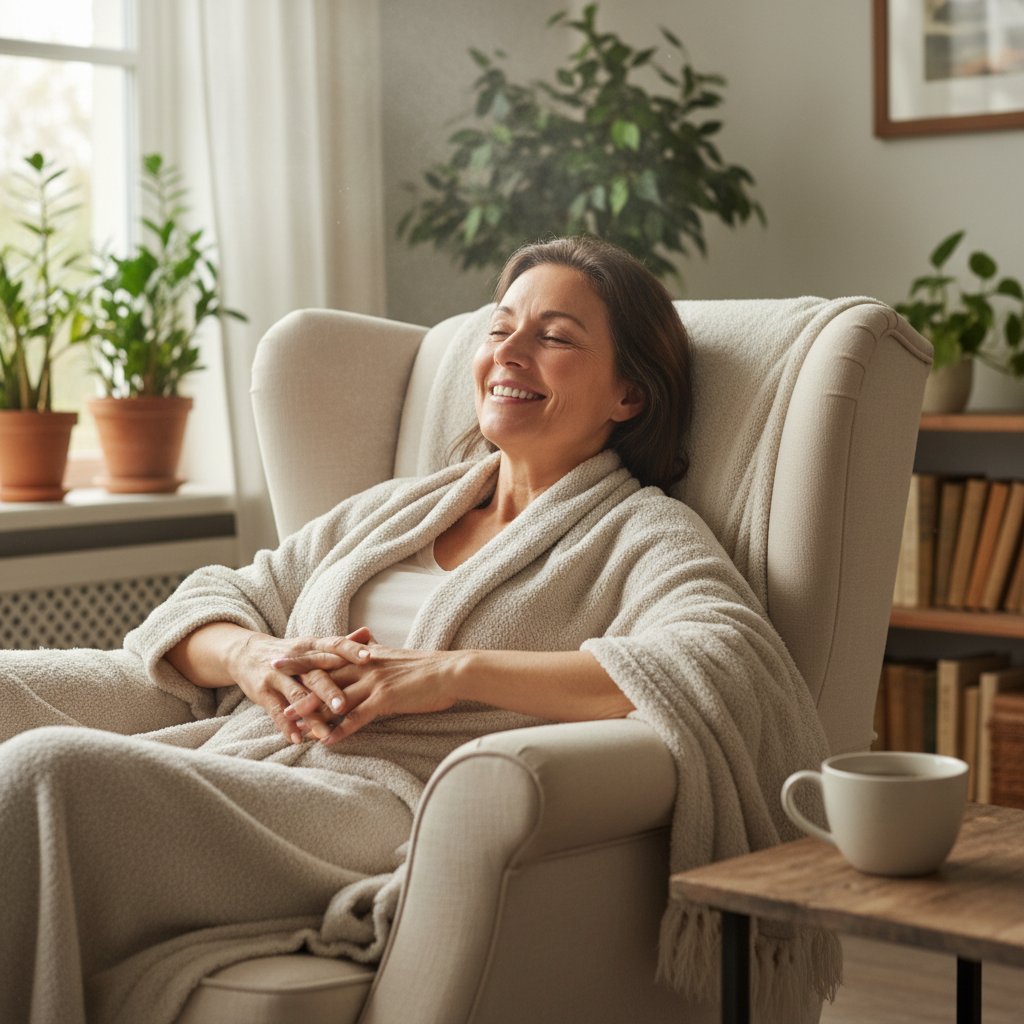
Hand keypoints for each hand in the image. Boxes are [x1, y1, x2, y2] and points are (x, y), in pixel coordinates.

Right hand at [227, 628, 373, 743]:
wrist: (247, 653)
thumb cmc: (292, 653)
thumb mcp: (314, 645)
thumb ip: (340, 643)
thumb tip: (368, 633)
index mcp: (312, 646)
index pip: (334, 645)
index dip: (351, 651)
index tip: (369, 659)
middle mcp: (296, 659)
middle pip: (316, 674)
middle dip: (330, 690)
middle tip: (345, 706)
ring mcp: (278, 676)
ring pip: (297, 696)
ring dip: (311, 715)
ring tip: (325, 732)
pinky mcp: (263, 692)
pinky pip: (276, 711)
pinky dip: (286, 726)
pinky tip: (297, 739)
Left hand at [273, 642, 460, 744]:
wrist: (451, 672)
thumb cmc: (427, 668)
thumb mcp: (397, 657)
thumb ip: (377, 655)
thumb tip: (366, 651)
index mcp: (367, 656)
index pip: (328, 656)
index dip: (303, 659)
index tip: (280, 659)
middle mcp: (366, 666)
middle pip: (324, 674)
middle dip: (297, 679)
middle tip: (271, 681)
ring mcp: (374, 682)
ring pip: (335, 698)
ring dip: (312, 711)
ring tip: (291, 722)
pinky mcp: (385, 698)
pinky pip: (358, 717)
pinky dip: (341, 730)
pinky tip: (328, 741)